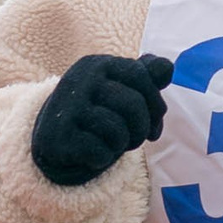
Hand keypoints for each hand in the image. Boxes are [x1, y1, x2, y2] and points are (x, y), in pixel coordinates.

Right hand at [30, 54, 174, 186]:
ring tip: (116, 143)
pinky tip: (97, 154)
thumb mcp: (121, 88)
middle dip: (142, 127)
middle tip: (137, 137)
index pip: (142, 75)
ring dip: (124, 143)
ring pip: (118, 130)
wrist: (55, 136)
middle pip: (133, 104)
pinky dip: (105, 158)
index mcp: (98, 64)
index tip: (156, 118)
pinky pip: (100, 152)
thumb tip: (167, 67)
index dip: (156, 102)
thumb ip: (147, 75)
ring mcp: (68, 108)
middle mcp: (80, 80)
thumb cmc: (98, 110)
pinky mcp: (60, 137)